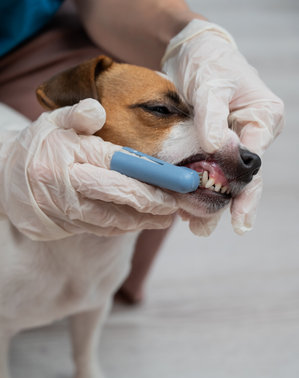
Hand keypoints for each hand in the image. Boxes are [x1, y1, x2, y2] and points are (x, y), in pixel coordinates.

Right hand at [0, 99, 177, 239]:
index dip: (153, 175)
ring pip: (115, 219)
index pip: (119, 165)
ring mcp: (69, 210)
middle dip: (155, 202)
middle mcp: (70, 185)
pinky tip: (142, 222)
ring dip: (145, 220)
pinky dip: (126, 226)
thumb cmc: (38, 146)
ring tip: (167, 217)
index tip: (178, 181)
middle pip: (121, 196)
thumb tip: (98, 110)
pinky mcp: (68, 226)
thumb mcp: (53, 122)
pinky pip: (103, 229)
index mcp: (71, 155)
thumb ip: (78, 114)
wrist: (5, 179)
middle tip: (178, 204)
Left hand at [162, 19, 283, 234]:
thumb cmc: (210, 61)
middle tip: (204, 228)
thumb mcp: (212, 83)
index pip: (254, 159)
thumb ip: (212, 115)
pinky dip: (195, 187)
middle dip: (227, 205)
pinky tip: (184, 207)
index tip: (237, 215)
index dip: (244, 189)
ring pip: (223, 179)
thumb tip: (213, 147)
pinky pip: (206, 171)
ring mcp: (231, 143)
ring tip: (195, 227)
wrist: (193, 54)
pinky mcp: (212, 147)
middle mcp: (251, 135)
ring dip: (209, 203)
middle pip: (242, 177)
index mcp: (262, 118)